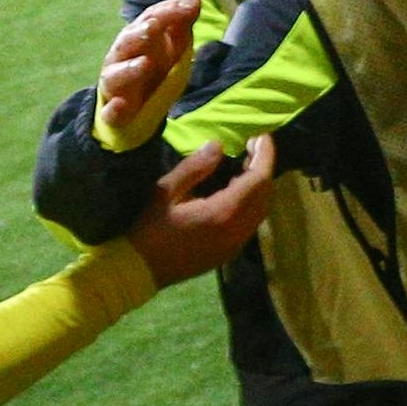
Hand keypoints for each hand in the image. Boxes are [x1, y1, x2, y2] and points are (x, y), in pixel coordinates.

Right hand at [99, 0, 200, 146]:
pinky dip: (116, 108)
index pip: (152, 18)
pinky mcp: (115, 111)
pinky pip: (112, 110)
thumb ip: (180, 17)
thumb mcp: (173, 42)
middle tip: (154, 27)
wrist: (136, 106)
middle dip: (141, 33)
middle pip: (129, 41)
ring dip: (130, 69)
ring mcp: (116, 83)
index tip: (193, 3)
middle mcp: (122, 56)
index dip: (170, 10)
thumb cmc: (155, 66)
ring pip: (116, 74)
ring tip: (145, 64)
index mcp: (138, 36)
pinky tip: (122, 105)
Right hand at [127, 136, 279, 285]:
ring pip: (261, 209)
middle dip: (263, 167)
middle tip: (251, 145)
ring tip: (245, 163)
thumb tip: (218, 145)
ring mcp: (236, 244)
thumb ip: (195, 167)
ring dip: (259, 185)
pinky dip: (251, 201)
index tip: (261, 135)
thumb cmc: (149, 229)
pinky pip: (251, 222)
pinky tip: (235, 189)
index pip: (259, 179)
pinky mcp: (230, 251)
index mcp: (224, 212)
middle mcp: (238, 230)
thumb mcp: (166, 191)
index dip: (265, 154)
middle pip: (265, 194)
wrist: (141, 270)